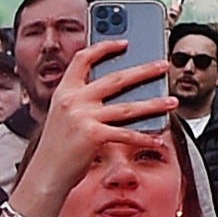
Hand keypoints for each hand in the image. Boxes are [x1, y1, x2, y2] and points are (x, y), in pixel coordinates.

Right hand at [17, 39, 174, 214]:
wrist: (46, 174)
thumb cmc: (58, 147)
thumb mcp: (64, 115)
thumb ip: (82, 99)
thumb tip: (120, 89)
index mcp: (64, 91)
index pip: (83, 58)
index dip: (104, 47)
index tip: (124, 42)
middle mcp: (72, 100)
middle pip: (115, 79)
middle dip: (144, 70)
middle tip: (163, 65)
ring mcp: (83, 117)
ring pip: (128, 107)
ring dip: (154, 104)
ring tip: (172, 101)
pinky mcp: (93, 136)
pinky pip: (127, 134)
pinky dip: (145, 138)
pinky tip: (158, 139)